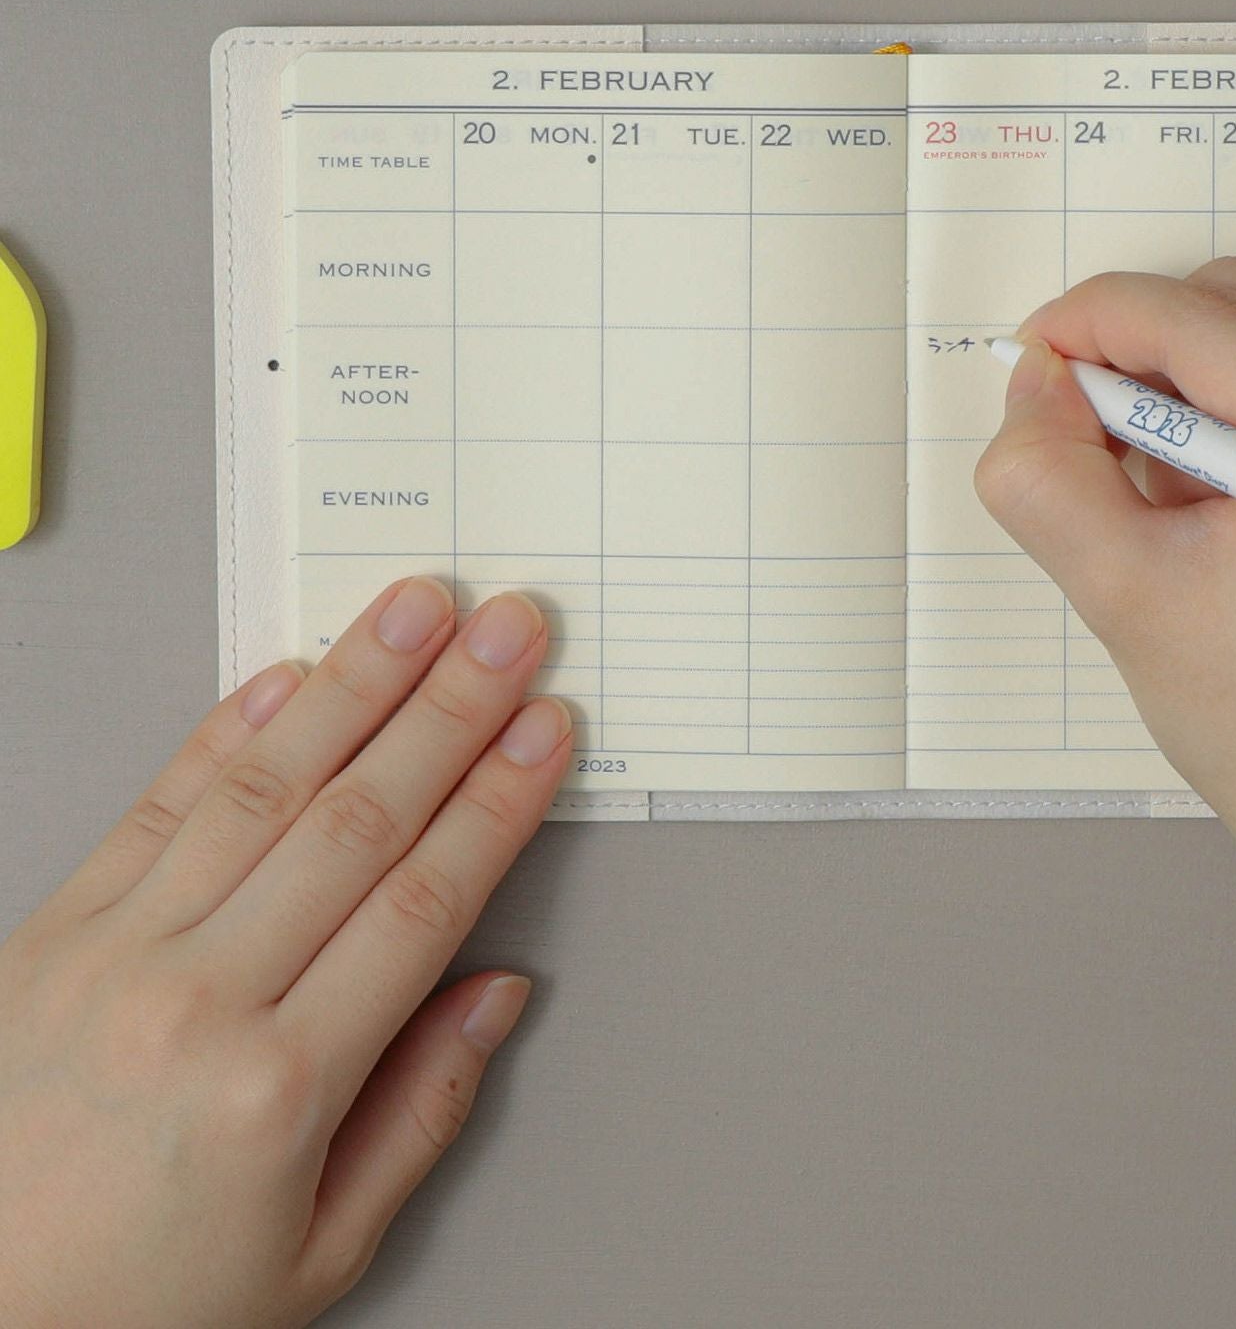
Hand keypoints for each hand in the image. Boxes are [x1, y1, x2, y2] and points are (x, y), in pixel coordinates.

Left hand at [0, 579, 569, 1328]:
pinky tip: (290, 676)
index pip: (423, 900)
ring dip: (354, 684)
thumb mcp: (315, 1253)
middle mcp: (198, 998)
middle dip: (451, 709)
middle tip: (509, 631)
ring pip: (266, 785)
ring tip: (415, 612)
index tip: (545, 732)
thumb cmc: (130, 1302)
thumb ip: (420, 1111)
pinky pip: (157, 803)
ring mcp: (116, 951)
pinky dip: (229, 729)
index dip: (498, 800)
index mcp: (280, 1086)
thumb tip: (494, 996)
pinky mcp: (52, 929)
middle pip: (360, 819)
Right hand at [974, 258, 1235, 892]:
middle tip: (1087, 452)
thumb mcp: (1123, 601)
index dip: (1087, 324)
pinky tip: (1218, 499)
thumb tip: (1037, 379)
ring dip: (1185, 380)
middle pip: (1231, 302)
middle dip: (1136, 355)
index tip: (1029, 372)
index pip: (1193, 319)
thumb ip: (1046, 477)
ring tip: (1166, 497)